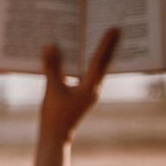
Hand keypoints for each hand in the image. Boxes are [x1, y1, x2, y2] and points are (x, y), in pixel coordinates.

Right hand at [40, 28, 119, 143]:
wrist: (54, 137)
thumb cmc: (54, 116)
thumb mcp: (51, 89)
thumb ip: (52, 67)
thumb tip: (50, 45)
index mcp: (90, 88)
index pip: (99, 62)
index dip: (106, 44)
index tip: (114, 29)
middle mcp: (92, 89)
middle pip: (102, 63)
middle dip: (107, 46)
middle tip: (114, 28)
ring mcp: (87, 92)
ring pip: (94, 69)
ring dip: (96, 54)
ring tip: (99, 36)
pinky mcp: (79, 95)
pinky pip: (84, 74)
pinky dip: (82, 63)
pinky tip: (76, 55)